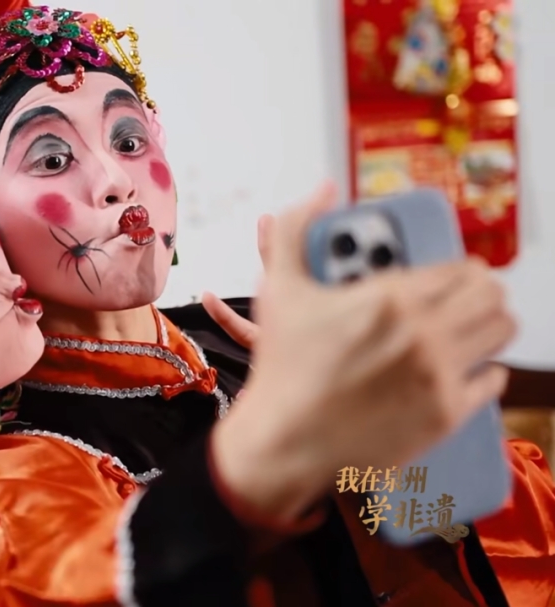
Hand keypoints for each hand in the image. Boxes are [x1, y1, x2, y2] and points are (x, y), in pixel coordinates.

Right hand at [211, 181, 515, 521]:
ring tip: (472, 328)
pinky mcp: (445, 414)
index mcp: (390, 298)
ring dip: (492, 325)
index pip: (462, 269)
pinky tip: (467, 369)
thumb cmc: (283, 369)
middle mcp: (423, 334)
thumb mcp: (280, 291)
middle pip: (492, 297)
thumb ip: (296, 230)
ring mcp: (438, 376)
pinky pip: (492, 381)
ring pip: (501, 334)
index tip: (453, 274)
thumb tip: (323, 191)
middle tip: (467, 298)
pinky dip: (485, 372)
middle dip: (484, 292)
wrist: (285, 440)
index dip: (463, 269)